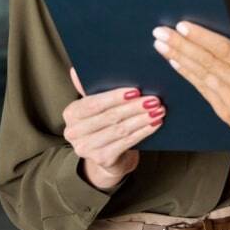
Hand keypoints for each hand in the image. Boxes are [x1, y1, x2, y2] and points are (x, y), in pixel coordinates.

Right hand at [62, 68, 164, 189]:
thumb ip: (93, 87)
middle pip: (109, 117)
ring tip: (159, 110)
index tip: (136, 90)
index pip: (93, 103)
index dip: (115, 97)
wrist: (110, 157)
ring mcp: (86, 148)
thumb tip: (77, 70)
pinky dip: (142, 132)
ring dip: (142, 119)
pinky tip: (155, 124)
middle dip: (134, 107)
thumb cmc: (105, 123)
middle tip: (154, 100)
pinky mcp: (102, 160)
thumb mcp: (99, 105)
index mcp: (71, 113)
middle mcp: (73, 132)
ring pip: (119, 130)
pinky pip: (126, 143)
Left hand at [152, 19, 229, 174]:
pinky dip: (187, 75)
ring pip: (201, 74)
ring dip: (179, 58)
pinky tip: (174, 63)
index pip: (224, 48)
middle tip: (161, 32)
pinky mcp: (223, 113)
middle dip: (182, 45)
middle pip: (208, 60)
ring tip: (161, 45)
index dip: (201, 37)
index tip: (183, 26)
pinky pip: (202, 89)